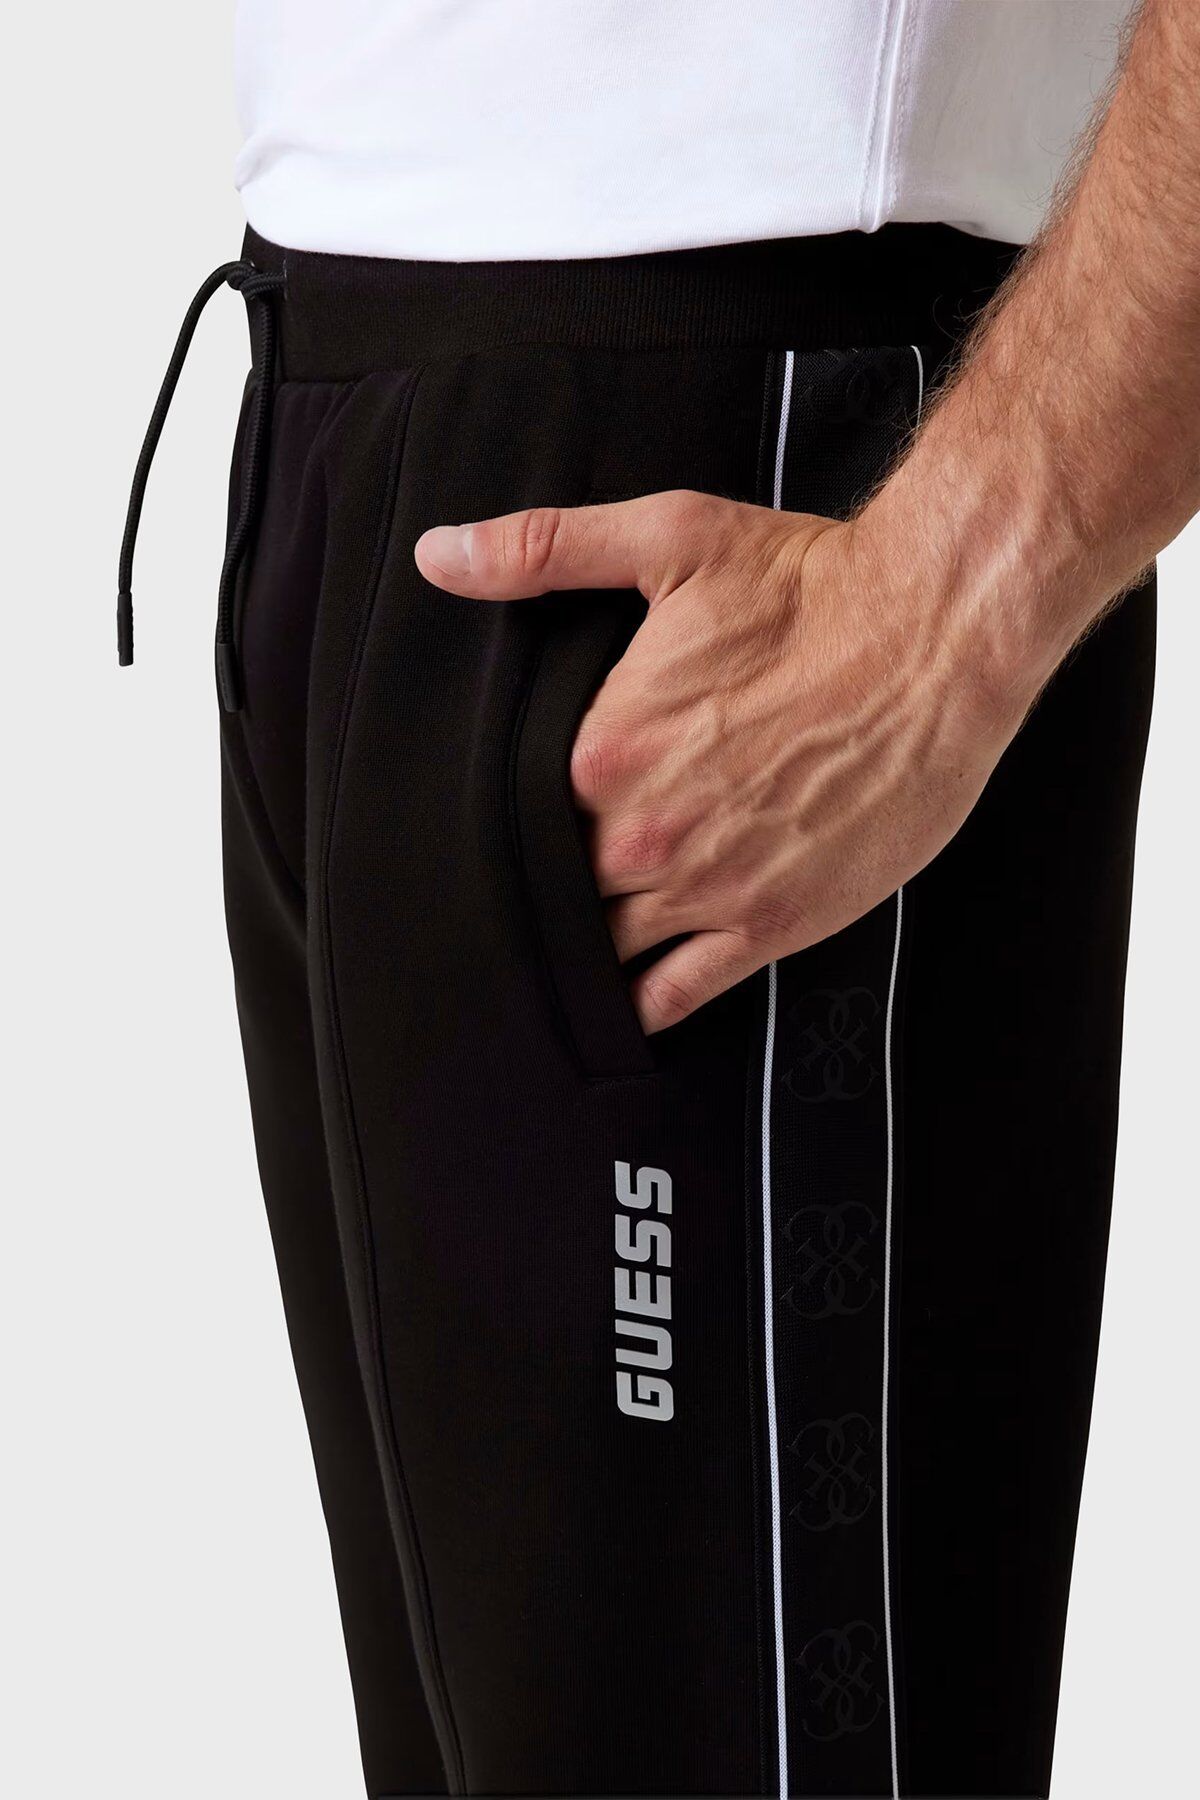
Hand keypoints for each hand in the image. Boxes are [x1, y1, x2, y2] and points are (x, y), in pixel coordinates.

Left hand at [415, 492, 1022, 1033]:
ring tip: (569, 953)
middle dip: (556, 883)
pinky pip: (679, 992)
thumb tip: (442, 556)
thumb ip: (542, 552)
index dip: (520, 820)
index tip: (520, 821)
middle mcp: (644, 832)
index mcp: (604, 750)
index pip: (523, 814)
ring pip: (608, 947)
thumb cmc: (814, 588)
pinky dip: (643, 1008)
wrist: (939, 636)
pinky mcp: (772, 923)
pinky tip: (623, 1010)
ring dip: (590, 947)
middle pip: (562, 884)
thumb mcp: (669, 541)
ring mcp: (709, 887)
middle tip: (548, 885)